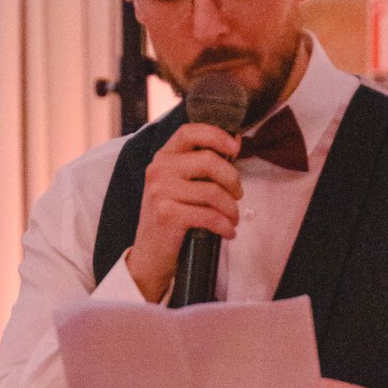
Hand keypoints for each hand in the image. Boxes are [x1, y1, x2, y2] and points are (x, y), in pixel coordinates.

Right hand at [126, 123, 242, 303]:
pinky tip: (228, 232)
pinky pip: (209, 215)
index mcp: (163, 158)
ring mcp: (160, 192)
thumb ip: (200, 165)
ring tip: (233, 218)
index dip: (217, 135)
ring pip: (212, 191)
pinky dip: (225, 225)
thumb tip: (234, 143)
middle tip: (238, 195)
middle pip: (209, 161)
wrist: (149, 256)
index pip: (190, 131)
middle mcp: (158, 170)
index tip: (235, 147)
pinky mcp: (167, 215)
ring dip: (231, 208)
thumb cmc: (172, 218)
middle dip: (232, 179)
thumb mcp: (179, 185)